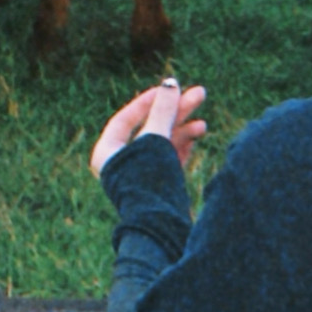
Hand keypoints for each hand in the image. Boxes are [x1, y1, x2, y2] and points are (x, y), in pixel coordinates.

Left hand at [91, 78, 208, 176]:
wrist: (161, 229)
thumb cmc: (150, 183)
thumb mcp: (156, 141)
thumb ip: (163, 111)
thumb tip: (171, 83)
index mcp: (107, 154)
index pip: (126, 118)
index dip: (149, 101)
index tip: (170, 88)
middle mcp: (122, 165)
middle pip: (150, 128)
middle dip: (175, 112)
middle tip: (200, 93)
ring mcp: (141, 176)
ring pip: (163, 144)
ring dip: (183, 129)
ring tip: (203, 122)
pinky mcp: (158, 186)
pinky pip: (170, 159)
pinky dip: (184, 146)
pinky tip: (199, 133)